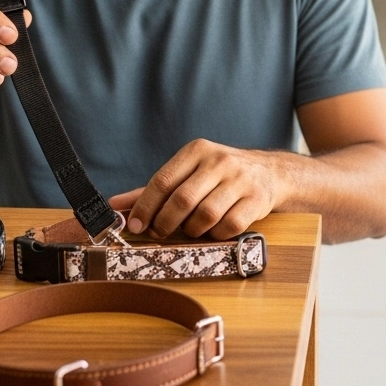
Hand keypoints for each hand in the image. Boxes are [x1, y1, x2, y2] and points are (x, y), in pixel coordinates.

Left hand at [113, 139, 284, 239]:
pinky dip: (215, 235)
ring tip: (190, 229)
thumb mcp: (189, 172)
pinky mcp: (256, 200)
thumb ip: (154, 189)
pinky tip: (213, 231)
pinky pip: (228, 226)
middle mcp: (219, 161)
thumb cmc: (221, 176)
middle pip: (182, 199)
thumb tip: (116, 205)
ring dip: (192, 230)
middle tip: (159, 232)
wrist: (270, 172)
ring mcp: (240, 180)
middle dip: (165, 222)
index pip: (163, 180)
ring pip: (205, 215)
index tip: (135, 226)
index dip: (145, 207)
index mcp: (197, 151)